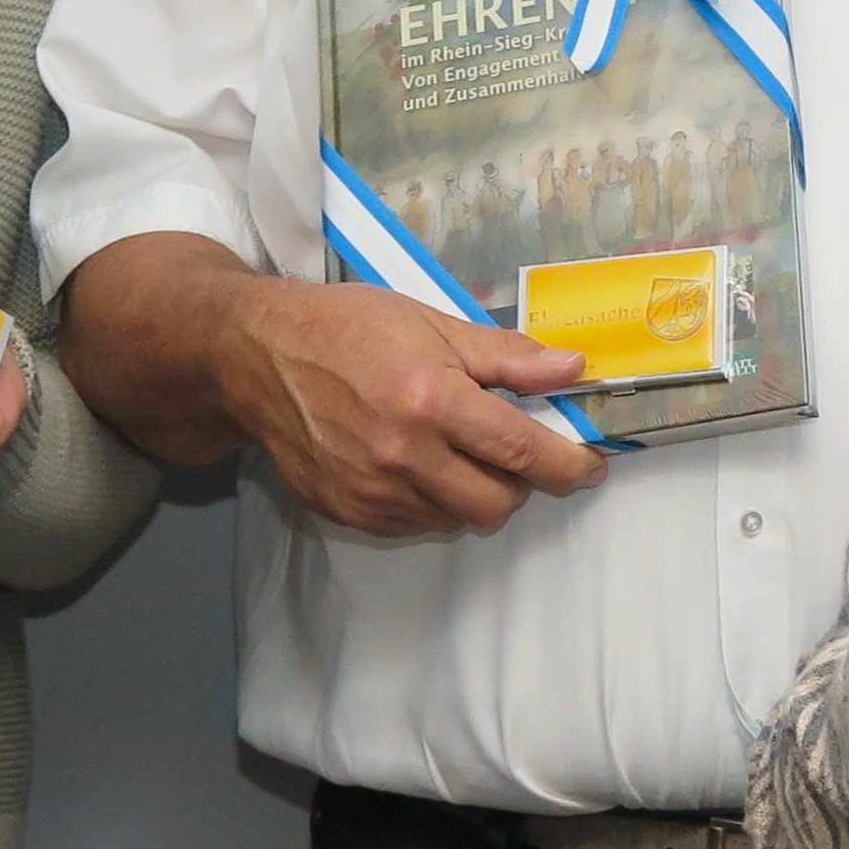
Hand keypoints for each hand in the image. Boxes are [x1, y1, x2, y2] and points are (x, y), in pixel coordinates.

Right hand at [223, 275, 606, 537]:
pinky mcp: (347, 512)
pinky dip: (432, 502)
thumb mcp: (434, 323)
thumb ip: (508, 357)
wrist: (258, 355)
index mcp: (431, 401)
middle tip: (509, 450)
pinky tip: (416, 464)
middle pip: (496, 504)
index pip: (522, 452)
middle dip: (520, 483)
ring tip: (453, 450)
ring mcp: (371, 491)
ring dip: (473, 492)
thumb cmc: (350, 328)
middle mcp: (403, 455)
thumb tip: (573, 369)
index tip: (589, 465)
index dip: (569, 465)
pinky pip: (414, 525)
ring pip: (456, 519)